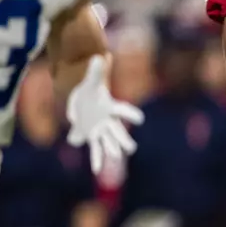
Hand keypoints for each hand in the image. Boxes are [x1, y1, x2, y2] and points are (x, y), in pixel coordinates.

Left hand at [65, 54, 143, 174]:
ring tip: (116, 157)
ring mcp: (100, 130)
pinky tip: (96, 170)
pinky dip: (95, 159)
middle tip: (131, 149)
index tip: (140, 120)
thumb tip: (99, 56)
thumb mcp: (91, 80)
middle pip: (117, 131)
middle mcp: (108, 121)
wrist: (84, 101)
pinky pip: (94, 149)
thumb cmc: (91, 90)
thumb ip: (97, 71)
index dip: (131, 115)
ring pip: (107, 142)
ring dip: (111, 150)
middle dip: (122, 140)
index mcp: (110, 108)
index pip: (122, 111)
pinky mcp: (91, 136)